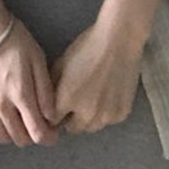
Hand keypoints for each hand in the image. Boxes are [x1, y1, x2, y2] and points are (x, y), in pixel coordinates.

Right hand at [0, 20, 58, 146]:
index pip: (37, 133)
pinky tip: (4, 123)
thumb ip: (45, 91)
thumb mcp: (38, 60)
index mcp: (21, 95)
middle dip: (34, 135)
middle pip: (21, 139)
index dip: (49, 137)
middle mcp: (2, 105)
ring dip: (16, 135)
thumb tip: (51, 117)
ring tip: (23, 121)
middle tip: (39, 122)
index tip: (53, 131)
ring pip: (3, 137)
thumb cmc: (16, 41)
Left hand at [49, 17, 144, 134]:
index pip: (53, 123)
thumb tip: (47, 104)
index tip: (57, 108)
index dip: (54, 115)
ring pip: (92, 127)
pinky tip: (108, 94)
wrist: (119, 41)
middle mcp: (86, 113)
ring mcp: (106, 116)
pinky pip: (109, 120)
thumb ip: (52, 87)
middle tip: (76, 101)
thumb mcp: (61, 63)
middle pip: (72, 128)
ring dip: (88, 118)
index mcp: (67, 100)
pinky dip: (106, 112)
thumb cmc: (87, 46)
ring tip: (93, 97)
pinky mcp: (121, 114)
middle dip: (71, 118)